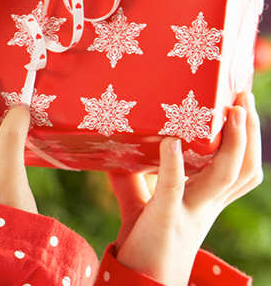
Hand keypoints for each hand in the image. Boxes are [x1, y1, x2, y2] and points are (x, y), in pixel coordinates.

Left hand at [109, 92, 262, 285]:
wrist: (140, 278)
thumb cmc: (144, 242)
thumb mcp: (142, 204)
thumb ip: (134, 179)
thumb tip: (116, 152)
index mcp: (206, 200)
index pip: (241, 170)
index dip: (249, 140)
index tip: (242, 107)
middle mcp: (207, 204)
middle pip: (245, 168)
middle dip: (250, 133)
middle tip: (243, 98)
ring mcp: (190, 210)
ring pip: (227, 175)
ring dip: (233, 143)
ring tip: (231, 112)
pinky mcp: (165, 216)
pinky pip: (174, 187)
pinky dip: (173, 163)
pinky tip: (172, 141)